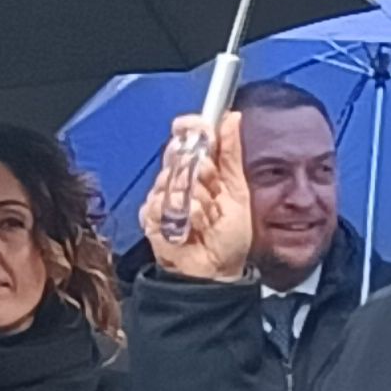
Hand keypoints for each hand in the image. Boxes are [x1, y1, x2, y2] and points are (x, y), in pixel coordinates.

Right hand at [146, 113, 253, 281]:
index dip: (191, 127)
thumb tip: (232, 118)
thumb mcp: (238, 190)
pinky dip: (183, 217)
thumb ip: (231, 154)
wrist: (216, 271)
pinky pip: (161, 203)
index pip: (190, 134)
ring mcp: (164, 196)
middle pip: (179, 153)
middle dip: (200, 172)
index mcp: (203, 168)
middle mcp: (181, 178)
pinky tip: (190, 229)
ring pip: (171, 179)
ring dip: (195, 200)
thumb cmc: (229, 238)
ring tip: (205, 218)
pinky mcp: (152, 216)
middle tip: (212, 191)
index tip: (191, 126)